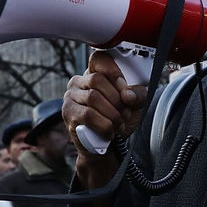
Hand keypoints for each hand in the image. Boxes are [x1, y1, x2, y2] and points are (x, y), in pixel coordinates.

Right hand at [62, 50, 147, 188]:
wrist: (109, 147)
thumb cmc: (119, 120)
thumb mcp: (135, 104)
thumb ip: (138, 95)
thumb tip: (127, 95)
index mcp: (94, 73)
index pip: (99, 59)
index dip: (114, 72)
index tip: (125, 88)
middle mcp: (78, 82)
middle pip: (97, 79)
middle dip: (116, 99)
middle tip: (125, 113)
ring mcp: (70, 98)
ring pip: (93, 97)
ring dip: (112, 114)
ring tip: (120, 124)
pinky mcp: (68, 115)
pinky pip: (88, 115)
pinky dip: (104, 125)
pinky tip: (111, 132)